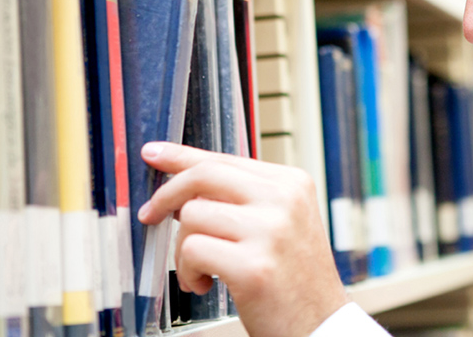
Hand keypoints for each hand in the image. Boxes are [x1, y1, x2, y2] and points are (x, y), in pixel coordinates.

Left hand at [138, 142, 349, 336]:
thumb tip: (184, 182)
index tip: (154, 153)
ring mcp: (271, 231)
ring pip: (192, 216)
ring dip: (183, 249)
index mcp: (292, 183)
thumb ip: (242, 198)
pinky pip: (192, 251)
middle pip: (204, 176)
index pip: (225, 159)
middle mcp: (285, 200)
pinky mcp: (253, 266)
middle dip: (167, 195)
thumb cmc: (293, 278)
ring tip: (202, 271)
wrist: (321, 325)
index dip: (182, 157)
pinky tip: (206, 285)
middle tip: (151, 214)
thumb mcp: (280, 223)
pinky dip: (188, 271)